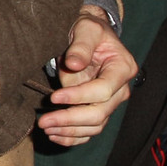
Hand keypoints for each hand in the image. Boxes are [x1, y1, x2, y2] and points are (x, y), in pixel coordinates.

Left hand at [40, 8, 136, 146]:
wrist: (89, 35)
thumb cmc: (88, 30)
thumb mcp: (86, 29)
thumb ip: (81, 45)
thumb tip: (75, 64)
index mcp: (122, 68)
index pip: (103, 91)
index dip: (79, 97)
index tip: (54, 97)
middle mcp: (120, 89)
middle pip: (99, 114)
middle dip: (70, 119)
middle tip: (43, 121)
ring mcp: (110, 102)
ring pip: (94, 126)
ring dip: (69, 131)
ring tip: (45, 128)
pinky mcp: (99, 110)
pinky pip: (89, 130)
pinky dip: (73, 137)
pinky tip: (54, 135)